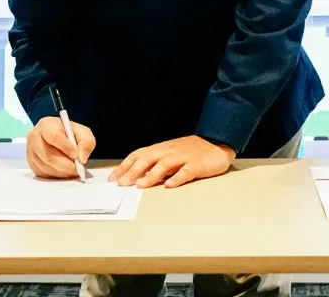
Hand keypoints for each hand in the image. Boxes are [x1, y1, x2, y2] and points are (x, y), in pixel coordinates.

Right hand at [25, 116, 95, 179]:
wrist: (58, 137)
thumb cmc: (69, 134)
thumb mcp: (83, 133)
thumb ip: (87, 143)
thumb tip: (82, 158)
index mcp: (46, 125)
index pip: (53, 136)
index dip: (65, 147)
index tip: (75, 154)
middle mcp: (34, 137)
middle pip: (47, 154)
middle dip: (65, 164)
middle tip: (77, 169)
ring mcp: (30, 151)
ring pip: (45, 166)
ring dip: (62, 171)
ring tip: (73, 170)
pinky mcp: (31, 163)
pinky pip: (42, 173)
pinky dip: (56, 175)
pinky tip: (64, 171)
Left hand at [110, 135, 235, 188]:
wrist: (216, 142)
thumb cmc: (191, 150)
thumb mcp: (170, 154)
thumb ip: (155, 164)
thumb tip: (136, 177)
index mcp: (161, 149)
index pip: (138, 155)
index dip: (124, 166)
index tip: (112, 178)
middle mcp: (169, 152)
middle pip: (147, 159)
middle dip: (133, 171)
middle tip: (121, 184)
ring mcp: (183, 157)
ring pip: (164, 165)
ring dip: (151, 175)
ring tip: (140, 185)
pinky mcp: (196, 165)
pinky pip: (185, 171)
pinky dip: (177, 178)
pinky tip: (170, 186)